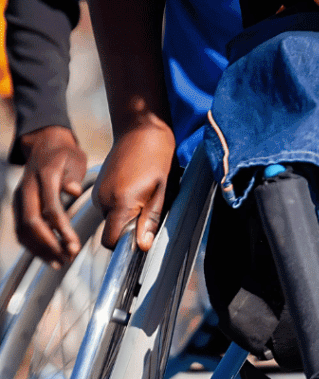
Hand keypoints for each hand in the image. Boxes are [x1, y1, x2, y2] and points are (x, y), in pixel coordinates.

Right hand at [13, 126, 87, 266]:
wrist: (44, 144)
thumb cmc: (64, 155)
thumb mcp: (75, 159)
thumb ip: (74, 175)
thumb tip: (74, 190)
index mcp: (44, 176)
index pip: (50, 207)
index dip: (62, 229)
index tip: (74, 246)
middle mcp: (27, 188)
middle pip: (32, 222)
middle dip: (50, 245)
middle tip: (67, 258)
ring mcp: (20, 197)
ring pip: (23, 229)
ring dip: (41, 249)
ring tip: (59, 263)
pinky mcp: (19, 205)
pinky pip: (20, 229)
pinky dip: (32, 246)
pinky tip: (47, 256)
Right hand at [93, 118, 175, 250]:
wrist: (141, 131)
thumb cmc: (156, 161)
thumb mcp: (161, 194)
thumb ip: (150, 220)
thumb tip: (142, 246)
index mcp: (119, 202)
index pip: (110, 241)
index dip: (124, 247)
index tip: (141, 241)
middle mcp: (102, 199)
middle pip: (110, 231)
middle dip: (127, 231)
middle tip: (148, 214)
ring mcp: (97, 192)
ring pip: (109, 220)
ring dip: (125, 218)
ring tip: (143, 199)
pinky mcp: (97, 187)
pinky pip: (107, 208)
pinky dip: (120, 208)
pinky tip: (134, 193)